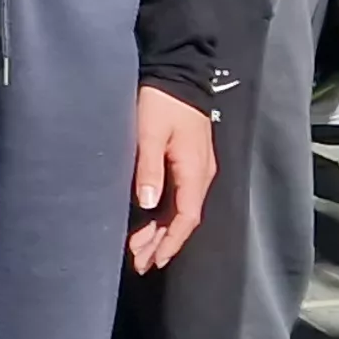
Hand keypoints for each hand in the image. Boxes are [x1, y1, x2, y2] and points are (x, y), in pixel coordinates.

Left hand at [126, 86, 215, 272]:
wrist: (176, 74)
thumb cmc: (160, 102)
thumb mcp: (150, 133)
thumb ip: (149, 168)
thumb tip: (147, 205)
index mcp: (194, 171)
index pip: (186, 216)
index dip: (170, 241)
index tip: (153, 259)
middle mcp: (200, 175)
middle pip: (183, 218)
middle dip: (162, 243)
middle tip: (139, 264)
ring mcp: (195, 169)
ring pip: (180, 210)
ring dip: (160, 232)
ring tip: (139, 253)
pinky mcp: (187, 162)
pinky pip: (177, 197)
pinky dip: (162, 215)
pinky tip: (148, 225)